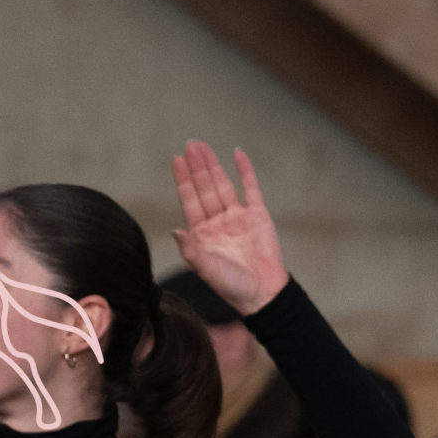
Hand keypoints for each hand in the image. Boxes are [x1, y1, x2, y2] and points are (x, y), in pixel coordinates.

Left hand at [169, 141, 290, 317]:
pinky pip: (251, 188)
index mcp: (202, 233)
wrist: (262, 293)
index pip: (190, 199)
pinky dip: (245, 171)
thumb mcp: (206, 268)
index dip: (183, 179)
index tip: (177, 159)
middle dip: (197, 166)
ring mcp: (238, 217)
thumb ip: (190, 249)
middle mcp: (218, 221)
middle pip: (205, 187)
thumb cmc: (231, 286)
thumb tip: (174, 230)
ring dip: (214, 165)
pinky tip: (237, 154)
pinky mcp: (258, 215)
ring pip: (223, 184)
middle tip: (191, 144)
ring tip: (204, 146)